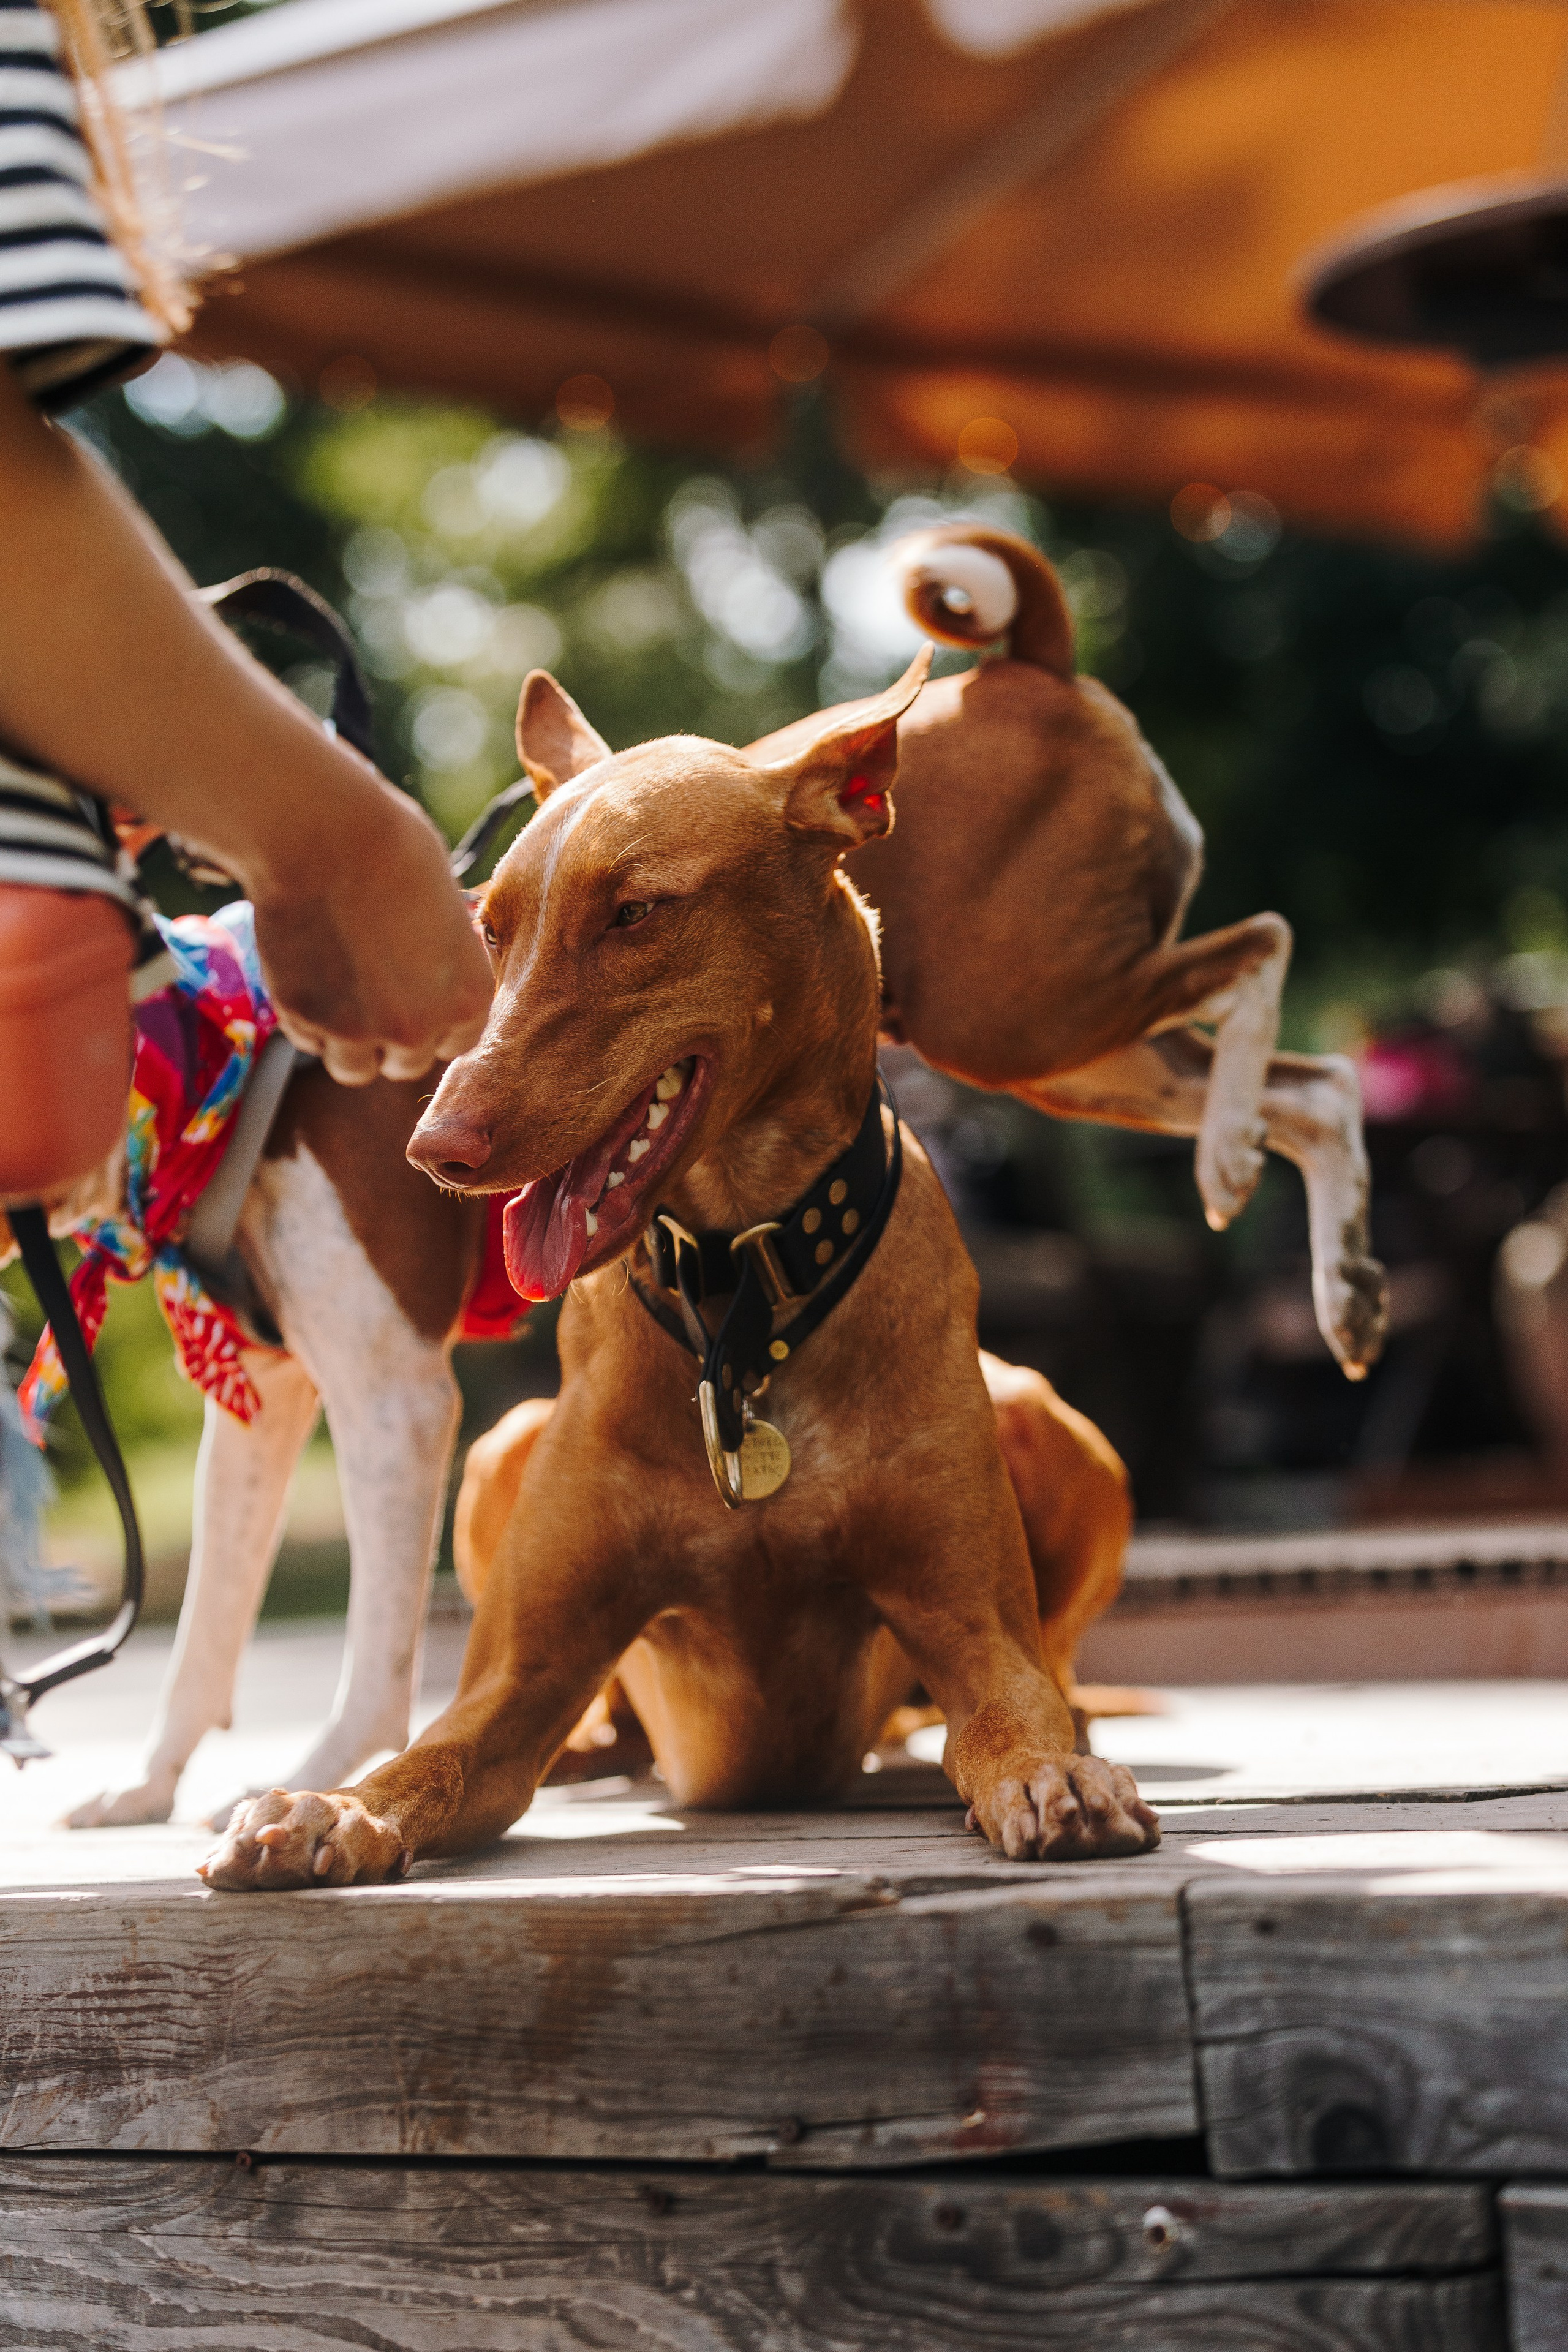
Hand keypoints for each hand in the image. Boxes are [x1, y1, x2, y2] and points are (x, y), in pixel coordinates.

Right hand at [248, 780, 491, 1084]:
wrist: (324, 835)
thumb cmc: (392, 850)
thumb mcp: (446, 909)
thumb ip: (444, 959)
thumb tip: (433, 972)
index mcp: (468, 997)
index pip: (457, 1042)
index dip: (433, 1023)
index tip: (414, 1001)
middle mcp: (418, 1026)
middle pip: (406, 1063)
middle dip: (389, 1037)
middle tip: (369, 991)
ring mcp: (358, 1030)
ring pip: (355, 1069)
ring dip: (347, 1042)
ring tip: (337, 990)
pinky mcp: (305, 1018)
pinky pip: (308, 1042)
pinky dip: (307, 1020)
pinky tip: (308, 972)